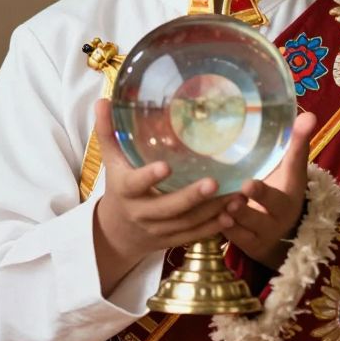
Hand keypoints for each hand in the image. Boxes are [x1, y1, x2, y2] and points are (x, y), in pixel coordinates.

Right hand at [92, 99, 242, 294]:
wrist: (117, 232)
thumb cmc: (118, 185)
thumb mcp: (111, 160)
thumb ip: (108, 132)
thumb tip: (102, 100)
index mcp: (126, 190)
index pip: (135, 184)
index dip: (149, 177)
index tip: (166, 166)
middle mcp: (142, 213)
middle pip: (168, 208)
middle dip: (191, 196)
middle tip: (214, 182)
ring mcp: (158, 229)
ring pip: (187, 223)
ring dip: (213, 211)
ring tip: (237, 195)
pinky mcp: (172, 240)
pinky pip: (195, 236)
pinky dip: (215, 227)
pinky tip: (234, 214)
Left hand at [218, 111, 315, 269]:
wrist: (276, 235)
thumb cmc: (279, 190)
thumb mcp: (289, 169)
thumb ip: (295, 143)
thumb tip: (308, 114)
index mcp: (292, 187)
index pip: (295, 166)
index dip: (294, 154)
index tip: (288, 137)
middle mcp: (281, 212)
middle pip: (274, 203)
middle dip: (261, 195)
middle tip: (247, 185)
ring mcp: (265, 230)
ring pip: (251, 224)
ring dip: (239, 214)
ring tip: (226, 204)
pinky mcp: (247, 244)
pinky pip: (234, 237)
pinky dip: (223, 228)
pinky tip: (211, 217)